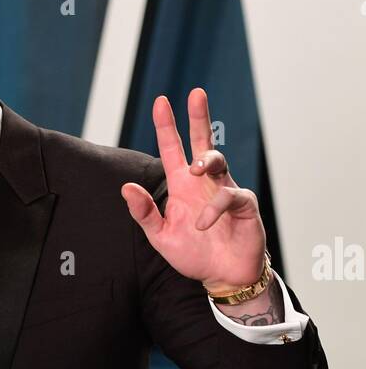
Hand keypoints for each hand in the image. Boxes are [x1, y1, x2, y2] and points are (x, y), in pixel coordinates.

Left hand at [121, 88, 265, 292]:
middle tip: (196, 93)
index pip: (172, 149)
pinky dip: (213, 208)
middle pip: (201, 142)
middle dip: (199, 117)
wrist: (221, 276)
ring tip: (194, 168)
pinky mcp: (242, 204)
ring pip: (218, 160)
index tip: (161, 102)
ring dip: (205, 159)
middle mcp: (203, 182)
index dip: (166, 126)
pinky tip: (202, 224)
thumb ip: (144, 213)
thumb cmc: (193, 254)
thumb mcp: (160, 236)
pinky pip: (228, 196)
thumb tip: (126, 188)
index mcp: (182, 186)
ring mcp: (224, 190)